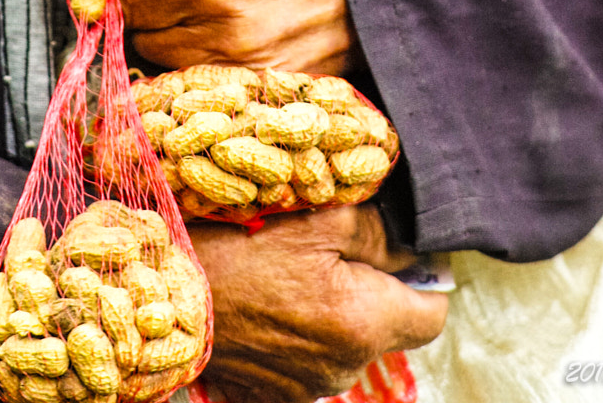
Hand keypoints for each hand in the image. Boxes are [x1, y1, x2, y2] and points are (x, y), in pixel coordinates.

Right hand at [190, 203, 446, 402]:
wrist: (169, 288)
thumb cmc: (241, 243)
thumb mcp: (318, 217)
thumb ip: (378, 233)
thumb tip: (410, 249)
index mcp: (362, 322)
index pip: (433, 314)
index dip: (429, 279)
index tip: (412, 254)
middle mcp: (345, 366)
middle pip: (392, 328)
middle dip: (379, 290)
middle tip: (343, 250)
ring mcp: (311, 387)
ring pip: (354, 343)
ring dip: (343, 310)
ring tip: (300, 272)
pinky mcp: (281, 394)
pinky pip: (319, 359)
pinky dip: (311, 331)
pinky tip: (279, 300)